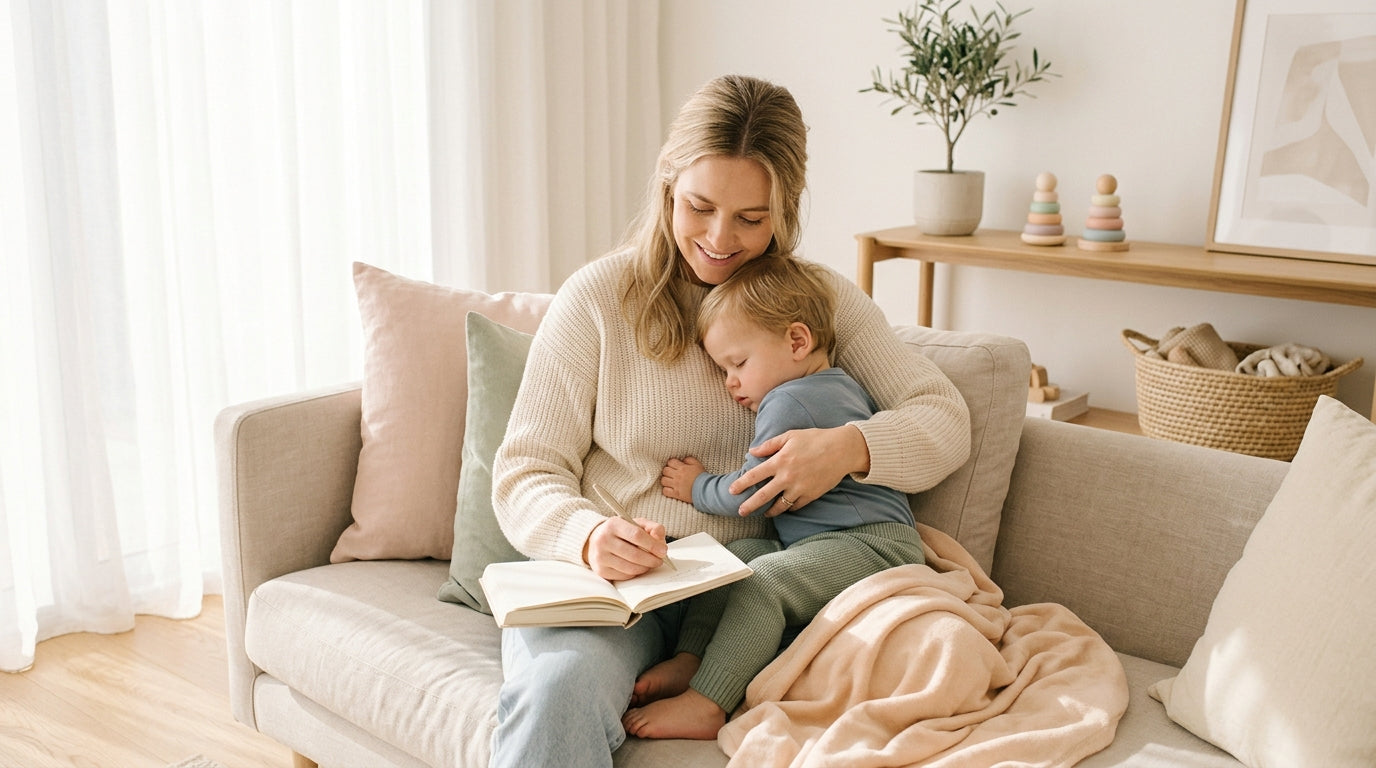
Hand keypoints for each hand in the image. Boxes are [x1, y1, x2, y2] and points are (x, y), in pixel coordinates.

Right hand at [584, 517, 669, 580]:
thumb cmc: (620, 532)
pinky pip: (624, 576)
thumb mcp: (636, 524)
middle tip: (659, 560)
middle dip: (652, 560)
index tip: (663, 551)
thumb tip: (659, 538)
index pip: (637, 535)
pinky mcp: (601, 570)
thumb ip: (652, 528)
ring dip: (645, 568)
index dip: (653, 545)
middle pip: (635, 555)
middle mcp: (603, 540)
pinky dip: (635, 573)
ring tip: (650, 563)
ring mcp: (600, 557)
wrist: (595, 540)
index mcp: (613, 524)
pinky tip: (637, 567)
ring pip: (630, 568)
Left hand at [661, 456, 704, 502]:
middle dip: (667, 471)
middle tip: (671, 474)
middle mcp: (678, 476)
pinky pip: (665, 491)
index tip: (674, 466)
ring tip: (670, 481)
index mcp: (683, 468)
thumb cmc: (702, 477)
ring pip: (663, 480)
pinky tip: (670, 489)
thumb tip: (683, 460)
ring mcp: (676, 485)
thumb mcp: (698, 464)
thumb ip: (689, 460)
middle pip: (665, 470)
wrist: (706, 490)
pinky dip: (666, 490)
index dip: (671, 463)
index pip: (670, 462)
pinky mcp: (676, 494)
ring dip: (666, 480)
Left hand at [729, 425, 868, 516]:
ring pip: (779, 506)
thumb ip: (770, 444)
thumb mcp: (791, 436)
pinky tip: (784, 508)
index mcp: (780, 461)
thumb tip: (752, 451)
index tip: (731, 491)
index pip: (754, 475)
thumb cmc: (815, 439)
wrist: (842, 449)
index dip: (741, 484)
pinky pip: (795, 506)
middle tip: (740, 512)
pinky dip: (788, 508)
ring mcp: (799, 488)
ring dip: (769, 511)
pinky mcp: (811, 495)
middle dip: (749, 505)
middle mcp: (788, 477)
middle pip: (763, 495)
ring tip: (764, 514)